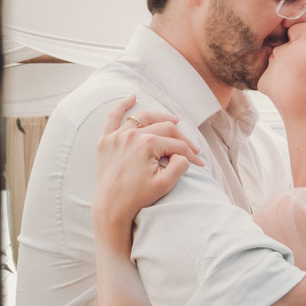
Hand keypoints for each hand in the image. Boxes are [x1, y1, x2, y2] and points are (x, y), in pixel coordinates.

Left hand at [93, 95, 204, 235]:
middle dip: (181, 139)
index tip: (199, 163)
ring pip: (143, 118)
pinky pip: (112, 117)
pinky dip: (122, 106)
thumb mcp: (165, 184)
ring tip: (174, 121)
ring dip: (160, 117)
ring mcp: (116, 136)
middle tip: (191, 149)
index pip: (175, 144)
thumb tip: (183, 155)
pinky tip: (131, 97)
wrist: (110, 208)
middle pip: (163, 129)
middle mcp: (131, 135)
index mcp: (147, 144)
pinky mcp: (106, 141)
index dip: (190, 153)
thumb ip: (180, 165)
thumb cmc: (137, 198)